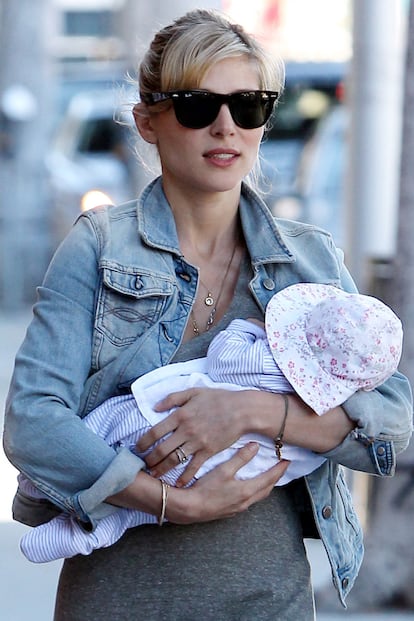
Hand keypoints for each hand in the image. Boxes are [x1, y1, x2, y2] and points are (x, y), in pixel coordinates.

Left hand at [137, 387, 251, 485]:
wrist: (241, 410)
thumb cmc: (218, 399)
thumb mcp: (194, 392)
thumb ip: (173, 398)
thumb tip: (155, 407)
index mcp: (180, 414)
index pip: (155, 431)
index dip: (143, 442)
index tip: (137, 448)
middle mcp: (186, 430)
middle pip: (161, 449)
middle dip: (149, 460)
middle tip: (142, 465)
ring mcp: (197, 442)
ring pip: (174, 460)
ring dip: (162, 469)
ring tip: (154, 475)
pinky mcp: (208, 451)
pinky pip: (193, 467)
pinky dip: (184, 477)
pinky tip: (177, 484)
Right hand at [166, 443, 290, 523]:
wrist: (190, 509)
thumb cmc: (206, 489)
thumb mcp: (224, 470)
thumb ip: (240, 458)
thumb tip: (255, 446)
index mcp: (247, 490)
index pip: (270, 478)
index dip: (280, 469)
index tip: (287, 460)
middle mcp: (246, 501)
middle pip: (267, 489)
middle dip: (275, 478)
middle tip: (281, 468)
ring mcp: (238, 508)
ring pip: (258, 496)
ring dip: (265, 486)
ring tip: (268, 476)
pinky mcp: (230, 511)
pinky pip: (249, 500)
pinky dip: (254, 492)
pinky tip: (248, 488)